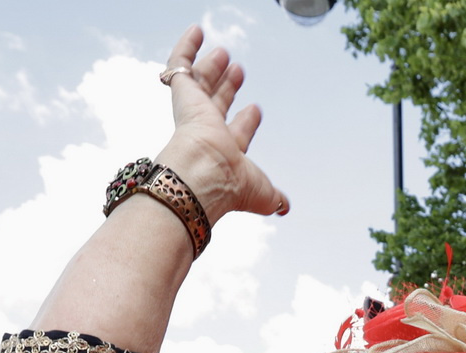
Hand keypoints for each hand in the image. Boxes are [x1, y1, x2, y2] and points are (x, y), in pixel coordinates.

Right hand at [152, 26, 288, 221]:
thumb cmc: (231, 185)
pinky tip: (197, 31)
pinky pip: (180, 63)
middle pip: (218, 103)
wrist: (204, 172)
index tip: (256, 109)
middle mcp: (207, 132)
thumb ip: (274, 198)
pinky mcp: (182, 92)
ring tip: (226, 54)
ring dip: (213, 68)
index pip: (236, 132)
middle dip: (229, 89)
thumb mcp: (262, 193)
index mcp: (225, 152)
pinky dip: (188, 46)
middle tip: (240, 73)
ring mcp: (193, 111)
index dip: (246, 122)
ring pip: (202, 83)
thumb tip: (285, 208)